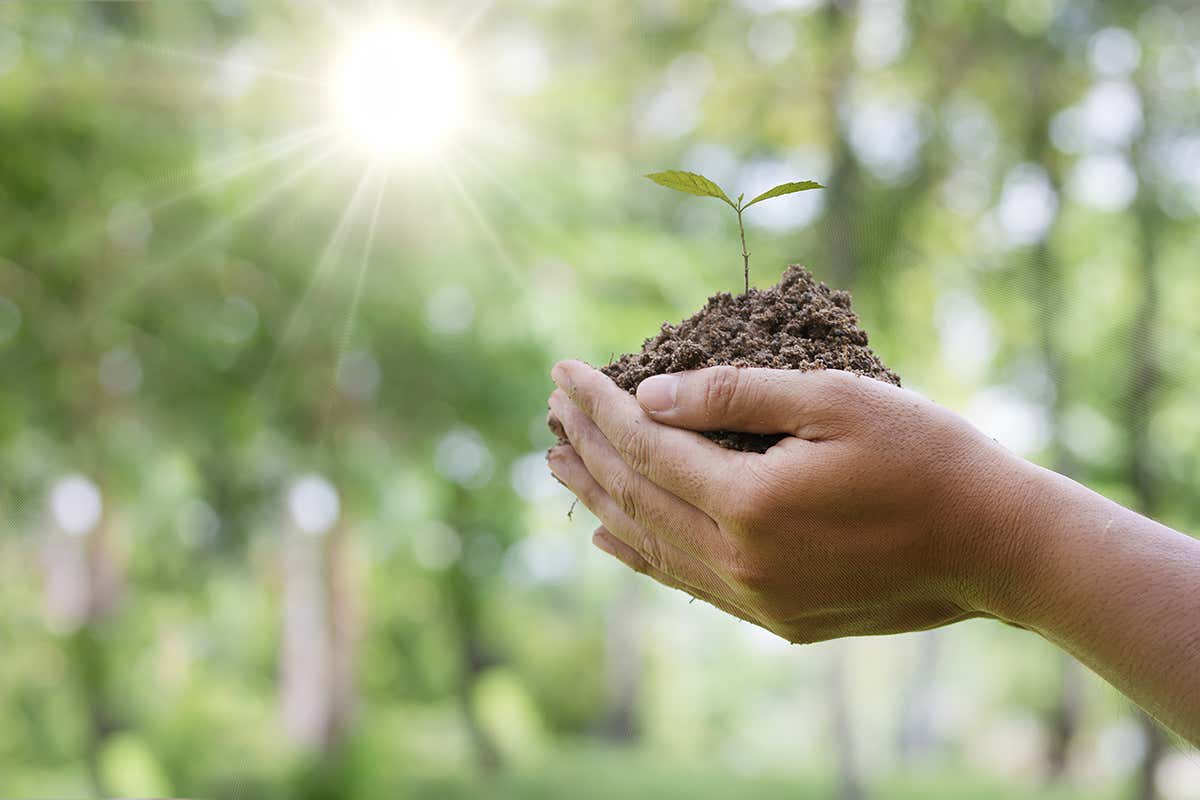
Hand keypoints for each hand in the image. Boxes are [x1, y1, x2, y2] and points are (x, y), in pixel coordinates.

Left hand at [546, 360, 1038, 642]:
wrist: (995, 546)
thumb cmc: (926, 457)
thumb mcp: (834, 400)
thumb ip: (734, 397)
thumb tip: (648, 396)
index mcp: (751, 504)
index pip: (644, 446)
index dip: (597, 405)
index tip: (563, 370)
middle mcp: (741, 561)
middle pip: (634, 496)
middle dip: (586, 445)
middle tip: (550, 408)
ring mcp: (756, 598)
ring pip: (649, 543)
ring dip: (599, 498)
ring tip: (559, 463)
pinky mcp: (776, 617)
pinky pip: (685, 581)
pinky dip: (639, 552)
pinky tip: (609, 535)